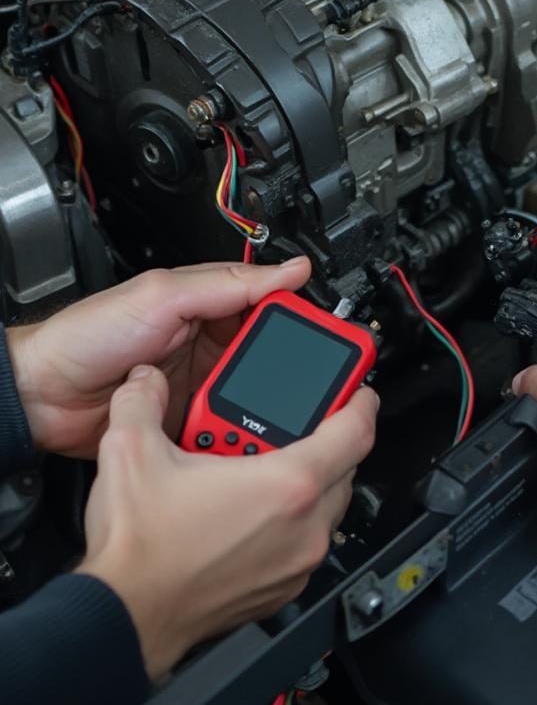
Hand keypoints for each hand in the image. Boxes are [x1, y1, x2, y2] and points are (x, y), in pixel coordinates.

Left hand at [6, 258, 311, 457]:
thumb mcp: (164, 295)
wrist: (41, 397)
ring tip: (278, 413)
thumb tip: (291, 269)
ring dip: (264, 406)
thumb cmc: (88, 335)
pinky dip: (238, 432)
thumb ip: (229, 283)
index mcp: (212, 305)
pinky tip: (246, 436)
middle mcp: (213, 344)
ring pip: (255, 396)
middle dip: (290, 371)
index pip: (273, 307)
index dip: (301, 318)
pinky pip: (229, 427)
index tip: (327, 334)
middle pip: (272, 357)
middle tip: (311, 384)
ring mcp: (203, 384)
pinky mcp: (192, 420)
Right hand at [77, 365, 376, 678]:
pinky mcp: (283, 590)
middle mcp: (305, 527)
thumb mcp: (131, 452)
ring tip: (262, 468)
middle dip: (328, 441)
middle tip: (298, 425)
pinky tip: (254, 511)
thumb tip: (147, 379)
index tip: (357, 390)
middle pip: (346, 468)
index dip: (361, 403)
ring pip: (329, 508)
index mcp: (287, 486)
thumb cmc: (137, 551)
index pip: (356, 431)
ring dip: (311, 483)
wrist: (121, 620)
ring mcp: (298, 564)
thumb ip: (144, 402)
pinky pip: (308, 543)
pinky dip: (294, 522)